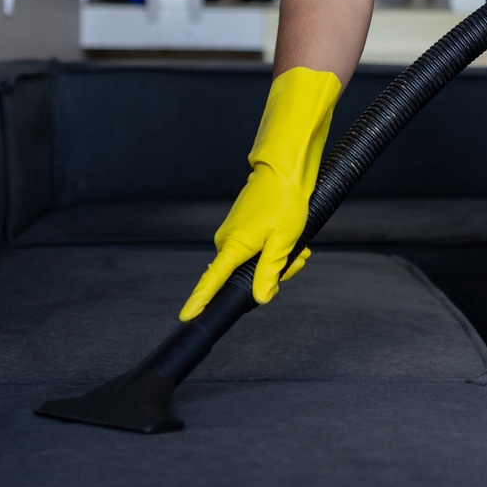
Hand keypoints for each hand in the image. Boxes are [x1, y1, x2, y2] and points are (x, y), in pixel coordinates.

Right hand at [180, 67, 341, 318]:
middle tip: (296, 260)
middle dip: (273, 274)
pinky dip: (276, 249)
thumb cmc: (284, 201)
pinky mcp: (242, 228)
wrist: (284, 170)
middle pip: (246, 276)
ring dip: (279, 261)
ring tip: (300, 248)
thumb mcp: (283, 240)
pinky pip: (258, 250)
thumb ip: (270, 271)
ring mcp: (234, 234)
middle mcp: (227, 241)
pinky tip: (295, 242)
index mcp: (233, 246)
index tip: (186, 316)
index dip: (200, 300)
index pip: (212, 280)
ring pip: (256, 263)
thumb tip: (261, 298)